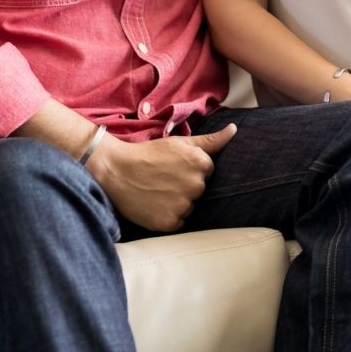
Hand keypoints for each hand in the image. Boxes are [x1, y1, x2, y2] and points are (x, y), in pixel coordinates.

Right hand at [88, 123, 235, 232]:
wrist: (116, 170)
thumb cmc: (148, 154)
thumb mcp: (180, 142)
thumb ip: (211, 140)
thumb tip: (234, 129)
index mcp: (201, 163)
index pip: (207, 172)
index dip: (190, 170)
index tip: (174, 167)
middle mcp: (196, 185)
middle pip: (199, 190)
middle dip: (186, 186)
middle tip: (164, 179)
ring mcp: (183, 205)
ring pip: (189, 206)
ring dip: (178, 202)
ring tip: (158, 191)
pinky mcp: (170, 222)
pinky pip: (178, 221)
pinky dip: (168, 216)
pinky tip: (155, 204)